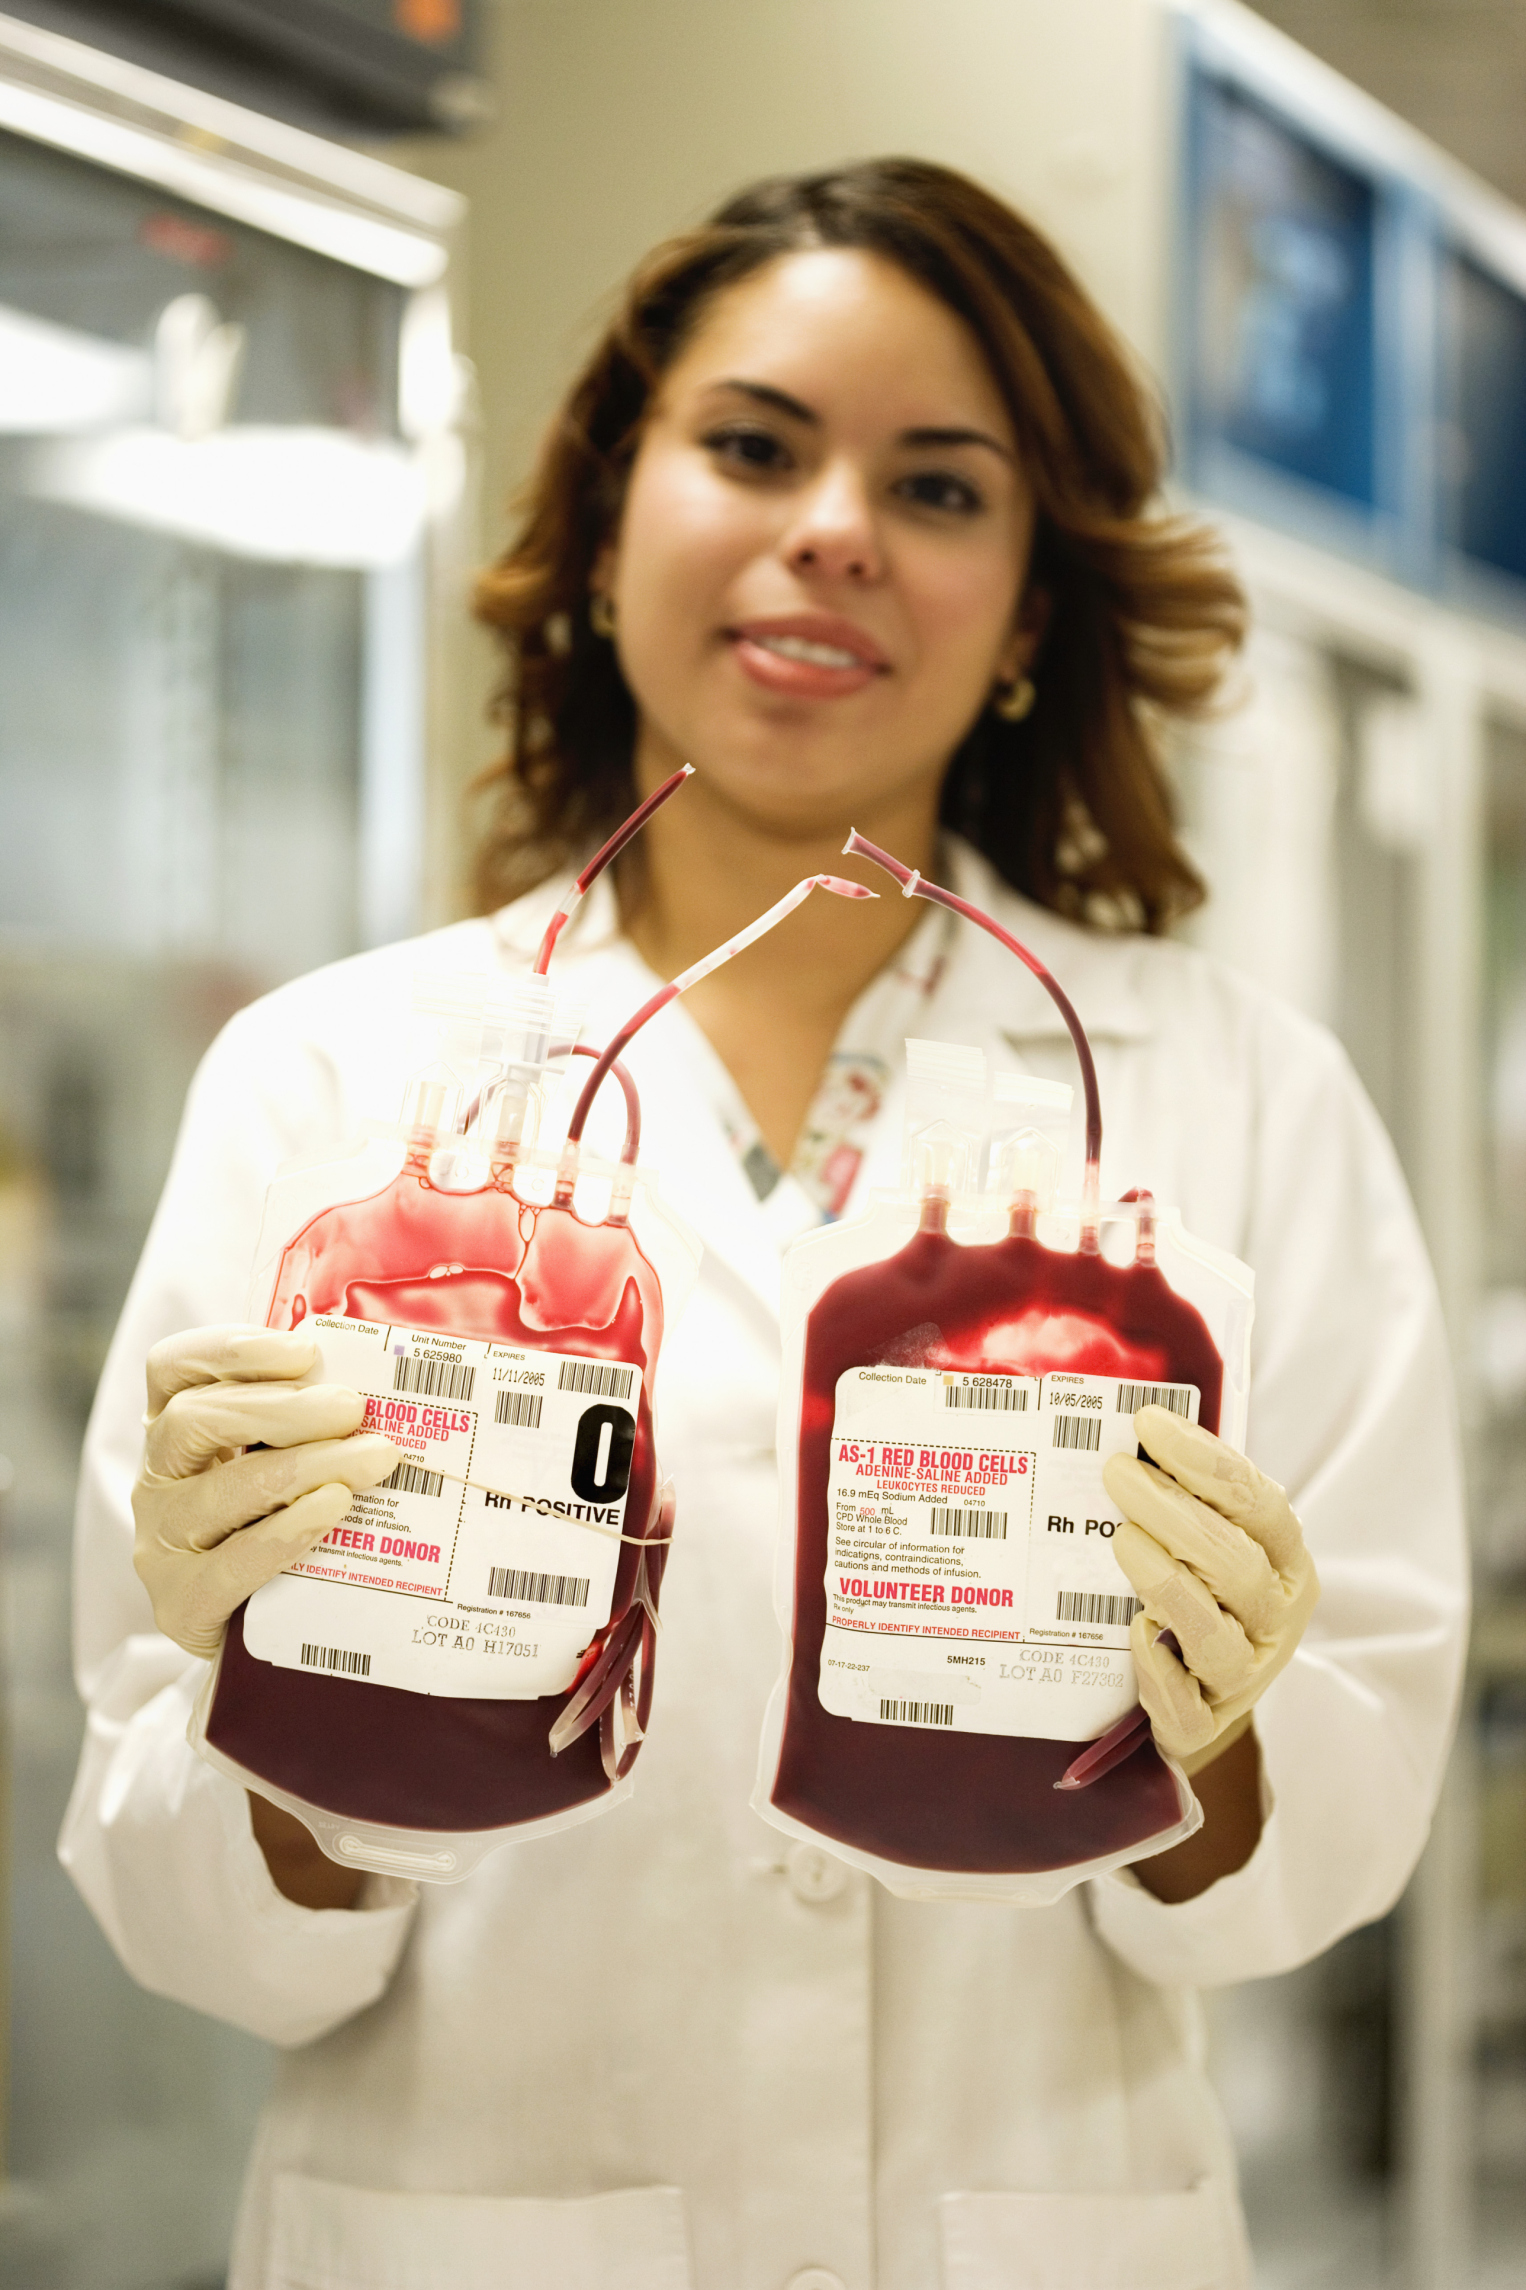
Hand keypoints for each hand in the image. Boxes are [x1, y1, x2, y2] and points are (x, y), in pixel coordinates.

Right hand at [133, 1324, 398, 1659]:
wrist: (258, 1631)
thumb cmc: (279, 1523)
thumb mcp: (285, 1461)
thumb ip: (315, 1419)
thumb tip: (400, 1378)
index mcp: (175, 1430)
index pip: (173, 1369)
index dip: (230, 1351)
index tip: (303, 1350)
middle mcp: (157, 1480)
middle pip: (195, 1422)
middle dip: (282, 1409)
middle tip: (352, 1408)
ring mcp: (161, 1544)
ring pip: (220, 1491)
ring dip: (303, 1467)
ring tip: (371, 1459)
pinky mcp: (182, 1605)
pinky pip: (231, 1564)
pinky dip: (287, 1532)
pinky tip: (333, 1509)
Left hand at [1102, 1406, 1318, 1776]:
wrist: (1197, 1707)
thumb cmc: (1200, 1601)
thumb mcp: (1209, 1546)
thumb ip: (1189, 1498)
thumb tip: (1129, 1430)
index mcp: (1285, 1562)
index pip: (1257, 1503)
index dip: (1205, 1461)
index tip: (1149, 1425)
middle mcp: (1274, 1619)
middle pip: (1234, 1563)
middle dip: (1174, 1511)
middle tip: (1116, 1472)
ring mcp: (1244, 1676)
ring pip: (1215, 1634)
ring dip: (1169, 1583)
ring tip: (1121, 1539)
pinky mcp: (1202, 1725)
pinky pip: (1188, 1708)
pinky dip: (1162, 1672)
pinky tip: (1135, 1634)